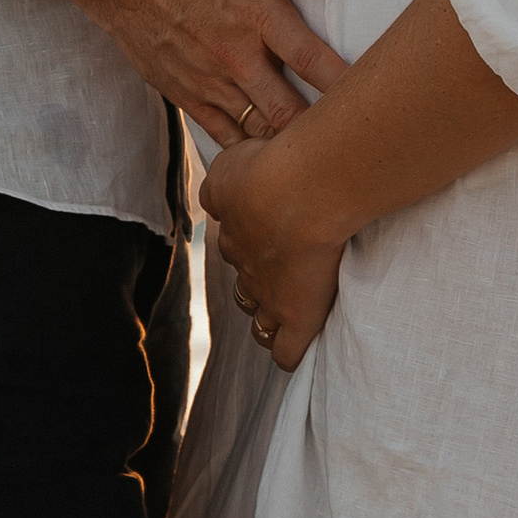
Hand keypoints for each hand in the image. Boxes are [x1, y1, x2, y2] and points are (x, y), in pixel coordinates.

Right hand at [97, 0, 345, 143]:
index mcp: (259, 15)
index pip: (313, 61)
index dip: (347, 87)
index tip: (377, 101)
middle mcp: (236, 55)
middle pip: (290, 113)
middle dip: (321, 129)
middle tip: (350, 138)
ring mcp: (209, 81)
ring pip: (259, 132)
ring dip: (287, 144)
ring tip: (318, 152)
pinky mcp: (186, 96)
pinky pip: (223, 136)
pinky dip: (249, 149)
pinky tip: (271, 153)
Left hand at [201, 135, 347, 369]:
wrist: (301, 190)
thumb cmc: (271, 166)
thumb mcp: (231, 164)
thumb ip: (223, 184)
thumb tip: (216, 199)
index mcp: (232, 231)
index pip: (233, 244)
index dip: (250, 243)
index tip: (270, 234)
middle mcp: (246, 268)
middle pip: (245, 286)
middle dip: (258, 284)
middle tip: (285, 273)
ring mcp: (270, 296)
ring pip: (261, 321)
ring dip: (270, 319)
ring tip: (286, 316)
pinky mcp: (298, 316)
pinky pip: (286, 351)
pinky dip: (288, 354)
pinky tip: (297, 350)